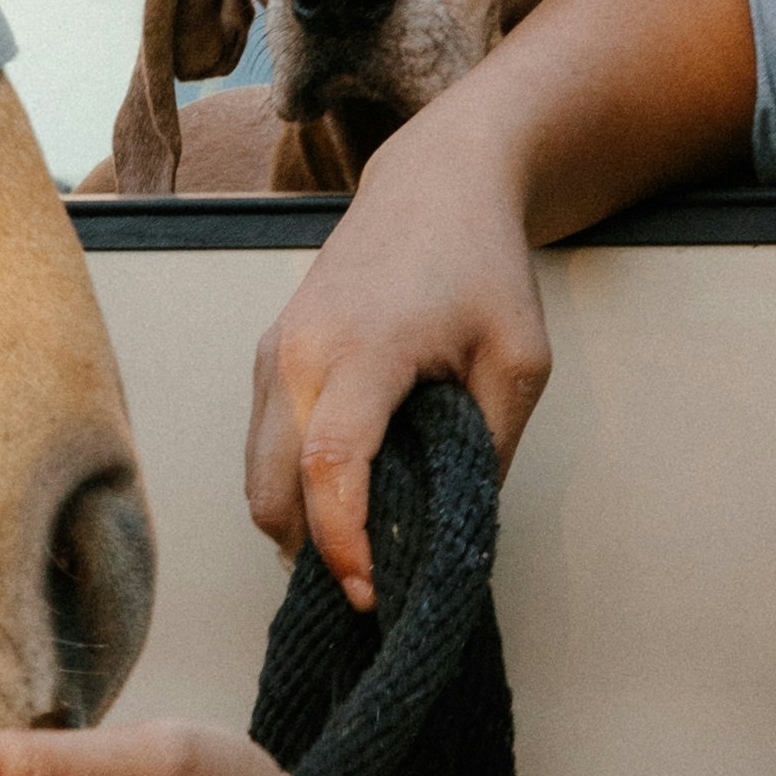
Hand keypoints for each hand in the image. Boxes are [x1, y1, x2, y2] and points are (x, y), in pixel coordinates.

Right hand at [248, 103, 553, 603]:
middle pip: (270, 487)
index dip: (345, 544)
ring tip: (361, 546)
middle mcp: (299, 352)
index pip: (331, 467)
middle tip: (371, 583)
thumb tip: (451, 529)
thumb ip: (489, 449)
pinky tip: (343, 496)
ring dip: (296, 522)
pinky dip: (288, 484)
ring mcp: (275, 351)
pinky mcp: (269, 351)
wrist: (436, 182)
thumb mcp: (518, 361)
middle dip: (312, 552)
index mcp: (364, 350)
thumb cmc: (482, 264)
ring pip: (256, 473)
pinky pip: (261, 442)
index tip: (372, 592)